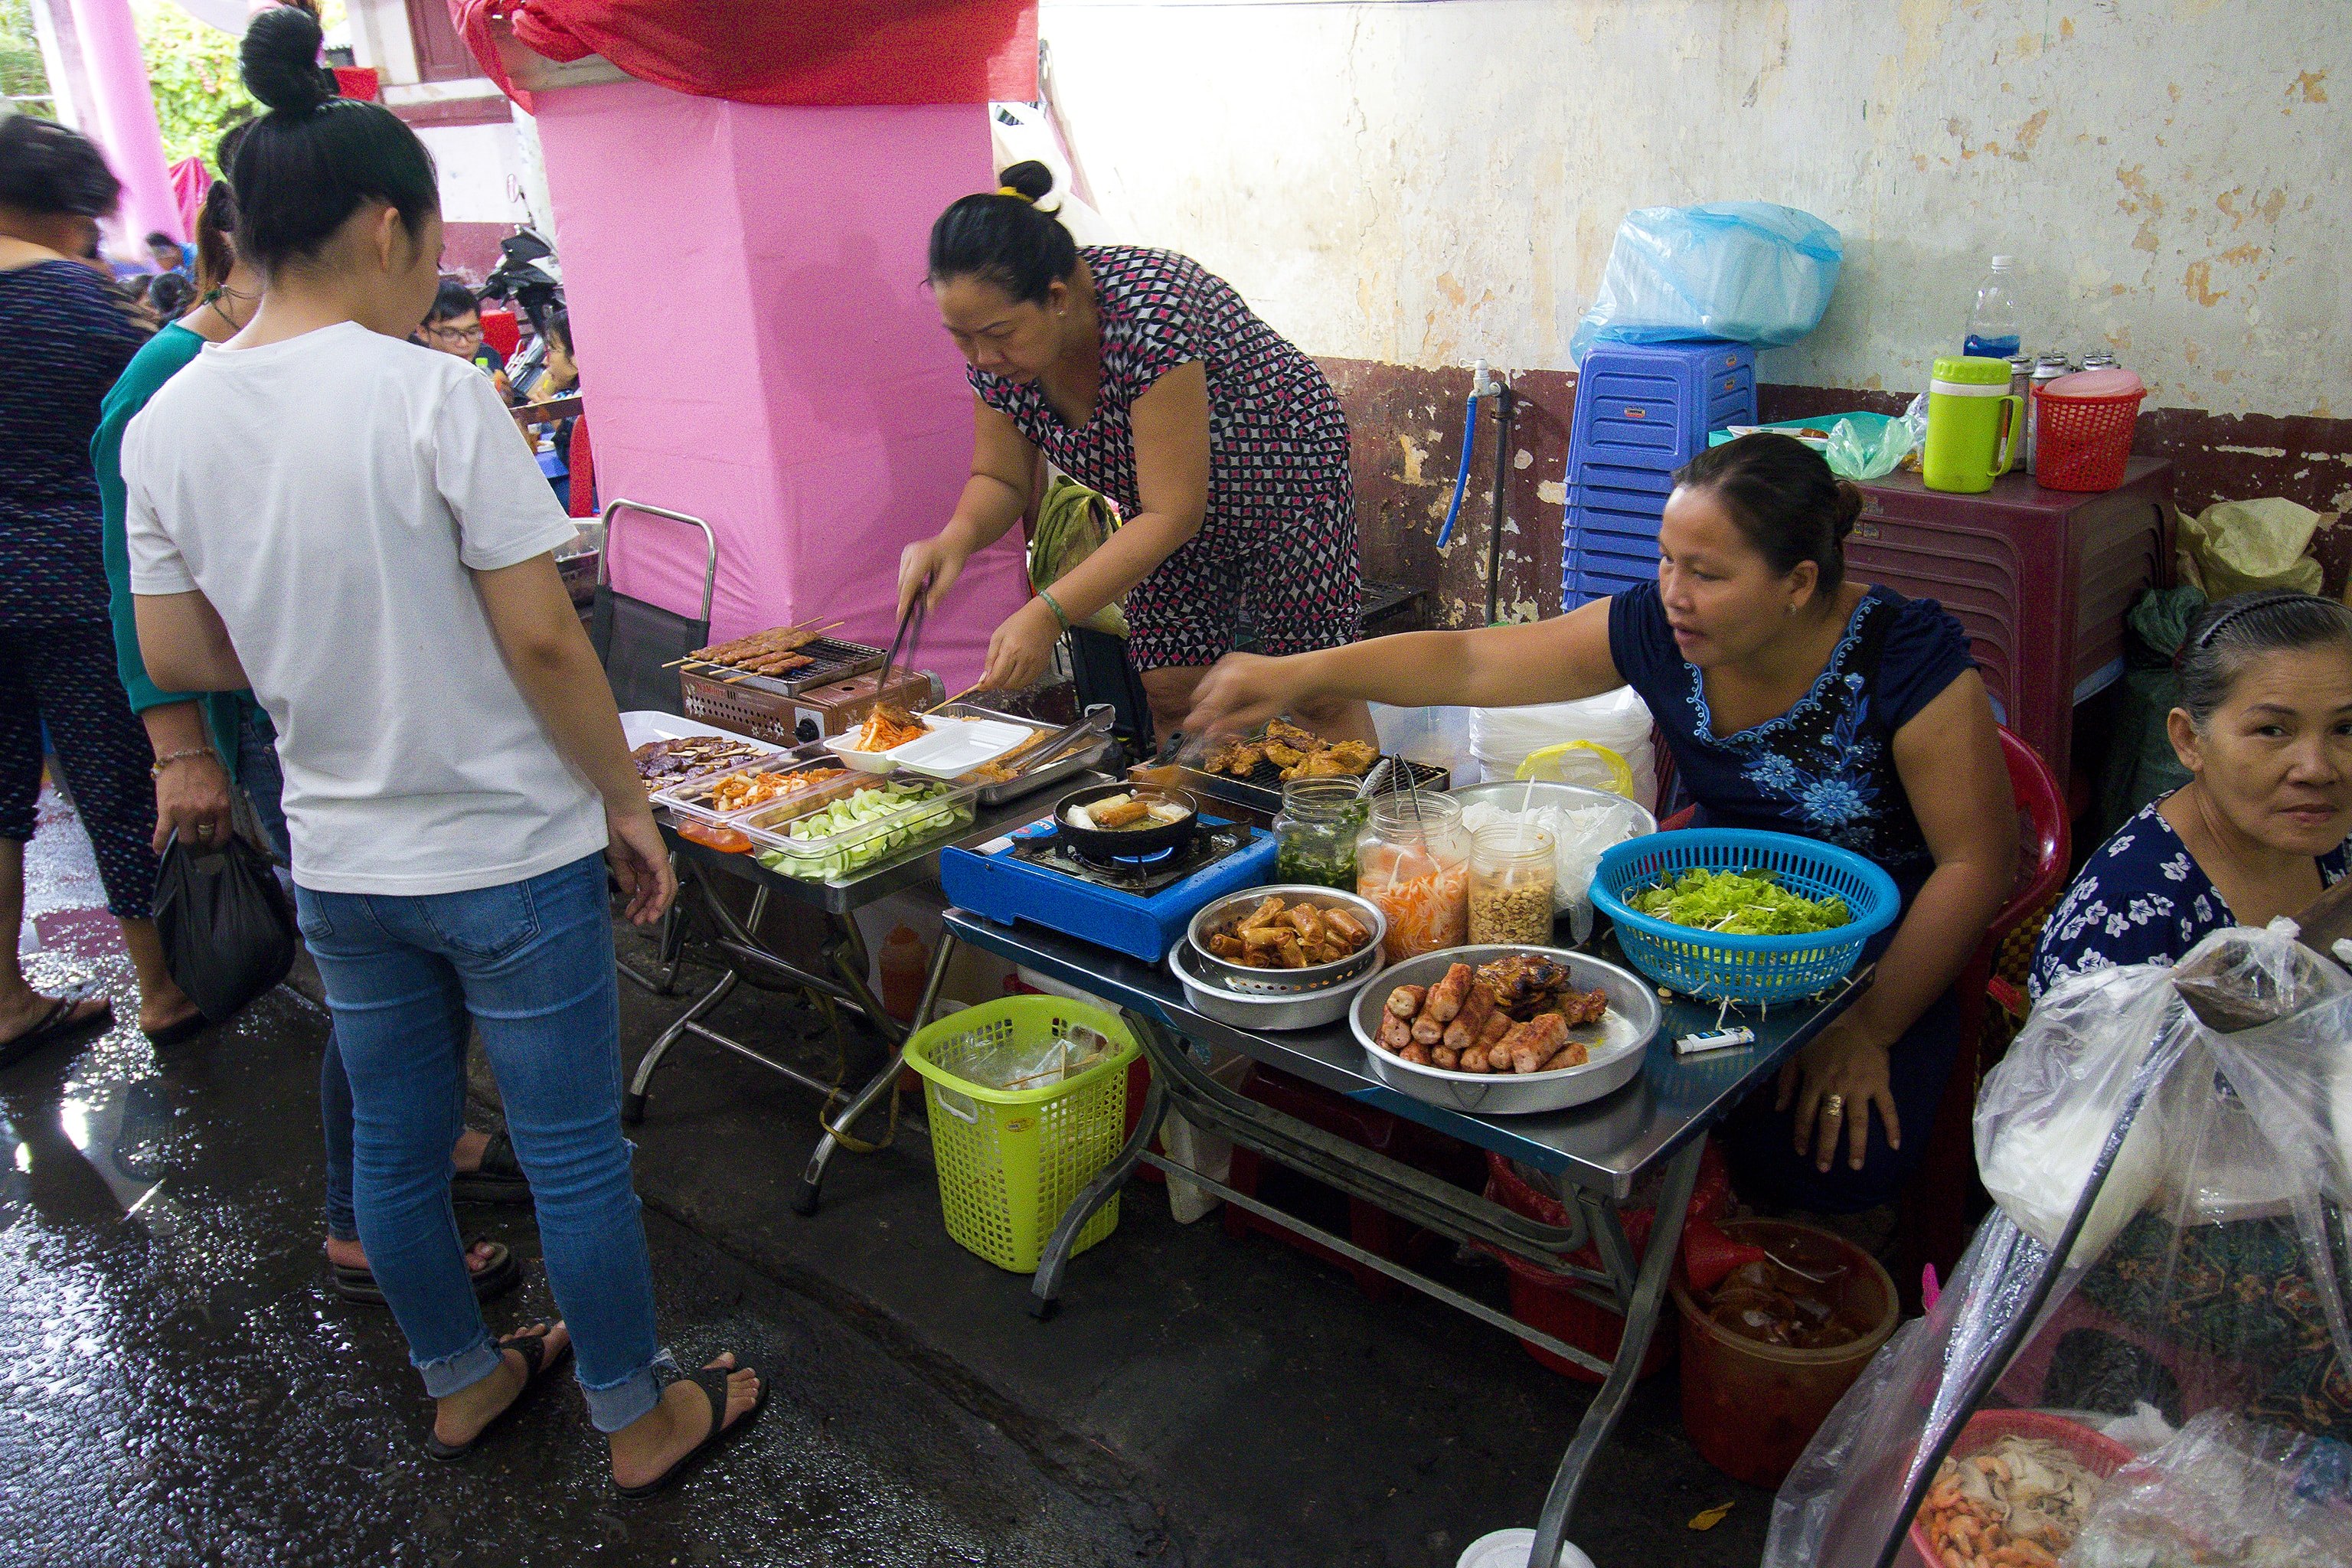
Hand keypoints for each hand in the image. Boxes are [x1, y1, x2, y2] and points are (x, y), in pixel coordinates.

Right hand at [152, 752, 234, 853]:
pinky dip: (159, 844)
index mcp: (221, 807)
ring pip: (186, 839)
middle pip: (204, 837)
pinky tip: (159, 850)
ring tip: (185, 838)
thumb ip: (219, 806)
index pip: (223, 834)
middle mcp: (203, 813)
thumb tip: (217, 823)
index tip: (214, 844)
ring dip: (186, 840)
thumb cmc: (205, 768)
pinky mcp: (166, 812)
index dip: (218, 842)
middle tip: (199, 838)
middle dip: (202, 839)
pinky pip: (162, 834)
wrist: (183, 754)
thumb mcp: (221, 788)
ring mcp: (184, 814)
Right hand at [605, 804, 676, 925]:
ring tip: (646, 919)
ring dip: (656, 907)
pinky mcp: (660, 859)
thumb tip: (630, 891)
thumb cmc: (618, 828)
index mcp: (646, 863)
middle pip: (657, 892)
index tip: (631, 914)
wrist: (621, 811)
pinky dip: (662, 897)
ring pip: (665, 890)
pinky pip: (665, 882)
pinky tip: (656, 908)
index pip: (647, 888)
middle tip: (639, 922)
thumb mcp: (618, 858)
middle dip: (648, 909)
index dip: (639, 903)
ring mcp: (660, 861)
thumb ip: (626, 876)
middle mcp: (656, 863)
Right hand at [897, 536, 965, 619]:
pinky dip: (910, 587)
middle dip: (906, 602)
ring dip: (908, 595)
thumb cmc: (955, 557)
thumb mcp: (951, 576)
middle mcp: (909, 553)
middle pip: (904, 583)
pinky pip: (904, 577)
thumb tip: (928, 610)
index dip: (905, 600)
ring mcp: (905, 553)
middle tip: (911, 620)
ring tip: (917, 608)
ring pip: (902, 581)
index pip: (910, 581)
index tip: (901, 616)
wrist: (953, 540)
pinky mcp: (905, 556)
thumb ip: (939, 592)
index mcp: (922, 556)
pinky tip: (919, 592)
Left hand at [979, 600, 1060, 693]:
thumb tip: (985, 677)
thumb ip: (990, 658)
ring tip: (1006, 673)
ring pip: (1018, 685)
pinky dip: (1019, 680)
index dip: (987, 685)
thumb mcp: (998, 636)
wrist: (1044, 619)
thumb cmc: (1018, 624)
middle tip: (995, 675)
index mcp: (1010, 651)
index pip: (997, 678)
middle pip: (1007, 684)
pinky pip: (1028, 682)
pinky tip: (1016, 671)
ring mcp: (1035, 665)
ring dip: (1008, 683)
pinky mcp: (1042, 667)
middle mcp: (1024, 661)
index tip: (981, 686)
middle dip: (998, 683)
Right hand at [1183, 653, 1300, 742]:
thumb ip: (1232, 723)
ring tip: (1229, 711)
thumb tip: (1209, 734)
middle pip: (1198, 697)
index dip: (1196, 721)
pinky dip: (1216, 690)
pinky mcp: (1229, 658)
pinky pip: (1213, 678)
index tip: (1189, 730)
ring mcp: (1225, 661)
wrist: (1298, 672)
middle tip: (1214, 727)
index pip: (1206, 707)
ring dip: (1209, 701)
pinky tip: (1235, 696)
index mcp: (1231, 683)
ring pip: (1203, 687)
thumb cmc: (1282, 697)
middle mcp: (1223, 669)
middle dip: (1202, 712)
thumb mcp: (1259, 716)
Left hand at [1775, 1014, 1899, 1174]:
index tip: (1802, 1152)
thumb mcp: (1796, 1056)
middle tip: (1824, 1169)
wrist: (1858, 1025)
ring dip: (1856, 1145)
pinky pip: (1887, 1109)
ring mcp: (1860, 1087)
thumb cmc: (1824, 1042)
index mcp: (1815, 1082)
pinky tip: (1895, 1146)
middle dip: (1826, 1148)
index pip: (1805, 1115)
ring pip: (1858, 1122)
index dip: (1802, 1135)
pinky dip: (1893, 1127)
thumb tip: (1779, 1109)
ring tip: (1856, 1166)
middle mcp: (1836, 1088)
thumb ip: (1787, 1082)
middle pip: (1829, 1123)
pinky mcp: (1880, 1084)